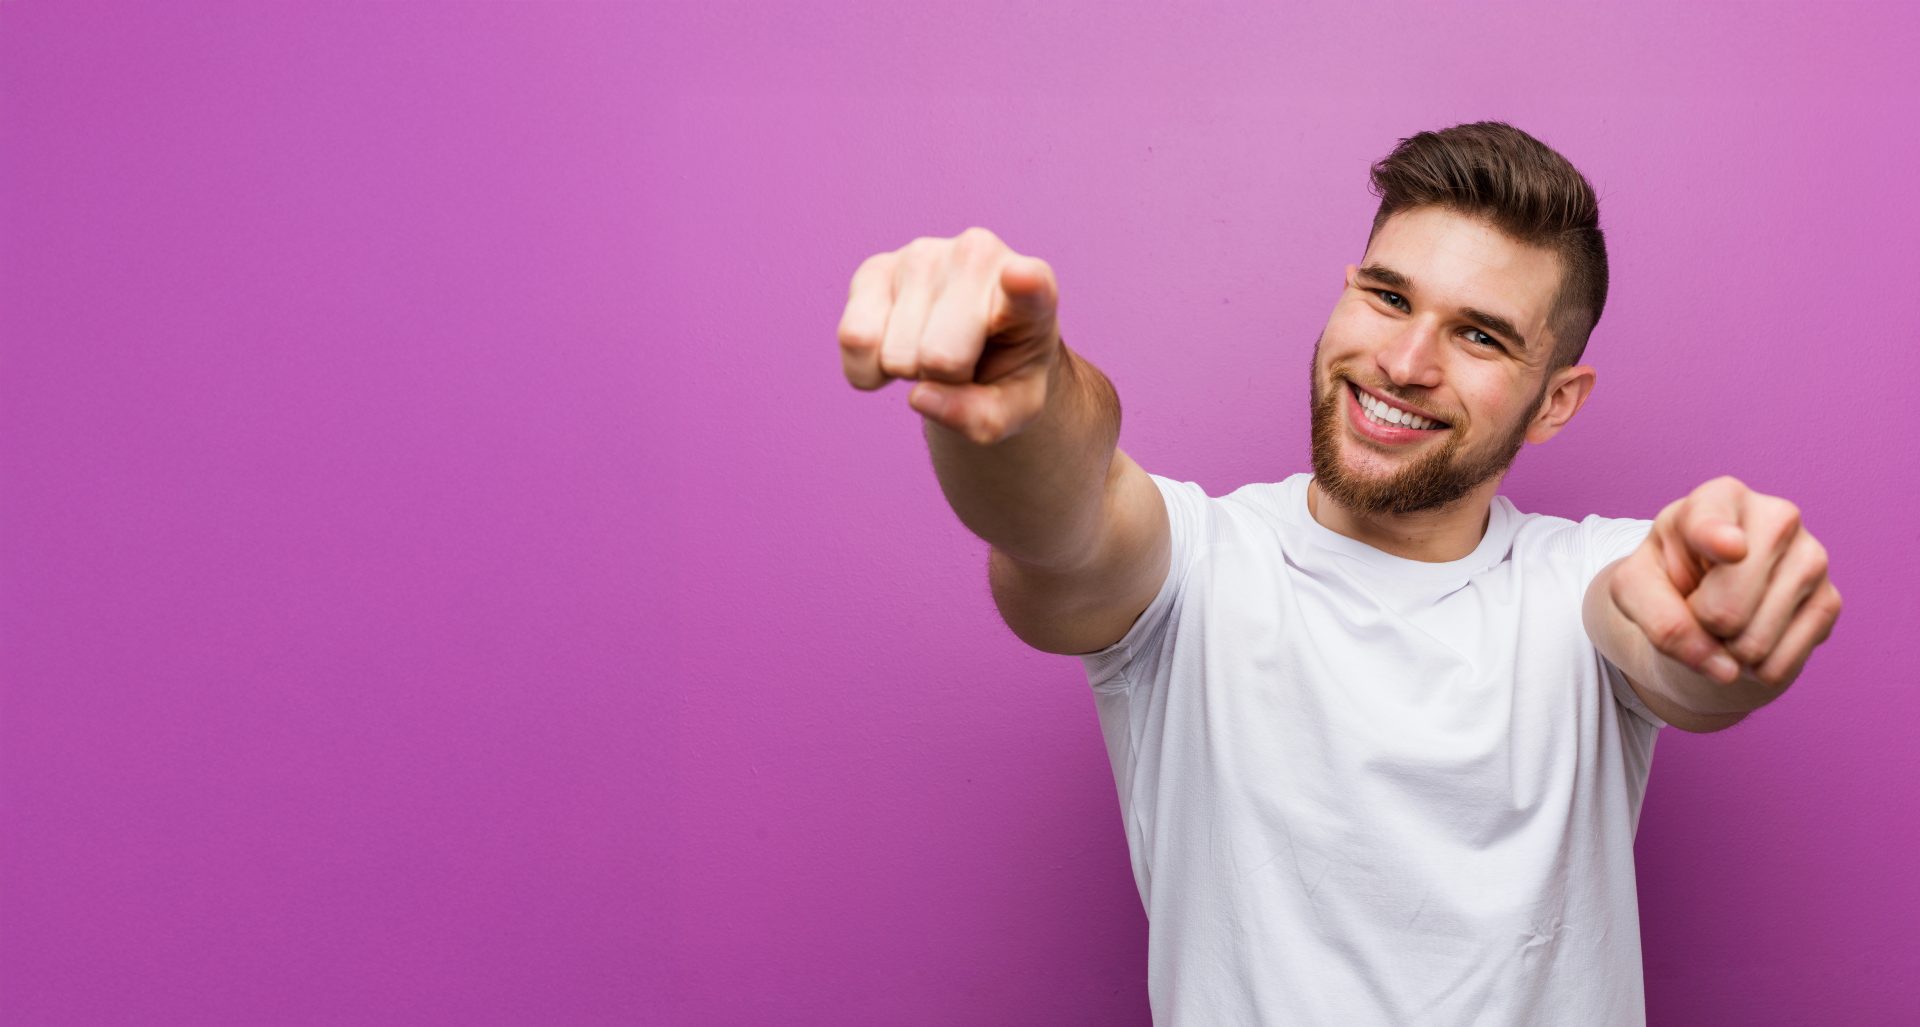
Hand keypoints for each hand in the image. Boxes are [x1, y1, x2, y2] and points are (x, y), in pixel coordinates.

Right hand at [837, 227, 1061, 445]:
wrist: (975, 343)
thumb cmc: (1004, 369)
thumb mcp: (1013, 410)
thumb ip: (981, 417)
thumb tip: (921, 397)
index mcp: (1035, 287)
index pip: (1029, 282)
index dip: (1024, 284)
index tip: (1021, 277)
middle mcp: (979, 254)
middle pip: (941, 358)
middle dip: (944, 379)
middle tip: (962, 362)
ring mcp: (923, 254)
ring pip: (896, 354)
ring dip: (909, 371)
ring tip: (934, 347)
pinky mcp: (875, 268)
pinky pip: (854, 340)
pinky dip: (869, 368)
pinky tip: (896, 344)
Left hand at [1609, 476, 1841, 688]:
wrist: (1708, 594)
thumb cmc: (1668, 577)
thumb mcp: (1635, 589)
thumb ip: (1661, 622)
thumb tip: (1725, 668)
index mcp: (1718, 498)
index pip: (1714, 525)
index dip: (1717, 540)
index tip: (1730, 548)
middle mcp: (1776, 517)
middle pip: (1725, 611)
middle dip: (1699, 627)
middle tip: (1700, 603)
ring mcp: (1811, 557)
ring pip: (1753, 644)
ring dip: (1726, 650)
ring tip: (1725, 618)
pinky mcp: (1831, 600)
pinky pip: (1780, 664)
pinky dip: (1754, 669)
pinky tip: (1753, 635)